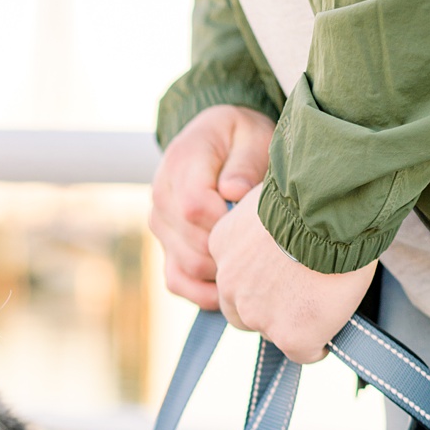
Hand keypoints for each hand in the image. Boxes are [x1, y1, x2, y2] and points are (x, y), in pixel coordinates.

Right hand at [149, 106, 275, 310]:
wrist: (219, 140)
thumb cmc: (242, 138)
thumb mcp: (251, 136)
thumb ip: (244, 162)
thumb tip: (233, 193)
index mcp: (181, 164)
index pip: (195, 207)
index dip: (228, 223)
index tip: (256, 222)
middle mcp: (162, 196)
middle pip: (193, 245)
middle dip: (233, 251)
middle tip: (267, 250)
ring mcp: (161, 225)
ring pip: (187, 267)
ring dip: (224, 273)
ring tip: (257, 266)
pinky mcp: (167, 246)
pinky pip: (177, 281)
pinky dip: (204, 292)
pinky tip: (233, 288)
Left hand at [207, 200, 375, 365]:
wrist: (331, 207)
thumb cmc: (313, 192)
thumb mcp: (272, 200)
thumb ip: (266, 223)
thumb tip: (284, 231)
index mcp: (221, 244)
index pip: (233, 277)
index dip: (261, 280)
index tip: (284, 276)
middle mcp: (230, 283)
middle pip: (242, 313)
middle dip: (267, 309)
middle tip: (300, 298)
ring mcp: (258, 313)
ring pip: (273, 333)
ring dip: (292, 326)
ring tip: (321, 310)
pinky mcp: (290, 335)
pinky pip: (304, 353)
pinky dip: (318, 346)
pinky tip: (331, 334)